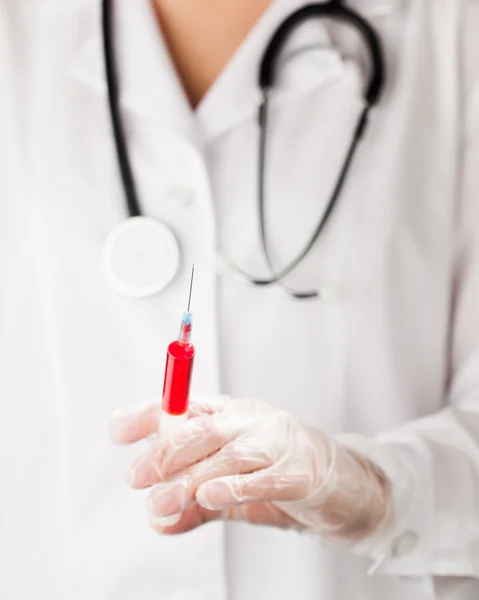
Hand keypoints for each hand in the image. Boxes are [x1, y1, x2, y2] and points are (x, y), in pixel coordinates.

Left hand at [108, 396, 390, 543]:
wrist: (340, 483)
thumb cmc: (276, 475)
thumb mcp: (227, 489)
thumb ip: (192, 503)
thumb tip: (156, 519)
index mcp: (230, 415)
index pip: (184, 406)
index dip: (149, 413)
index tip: (118, 430)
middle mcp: (250, 420)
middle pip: (202, 427)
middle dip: (164, 451)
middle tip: (136, 477)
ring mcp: (276, 441)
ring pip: (228, 452)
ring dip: (191, 476)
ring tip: (162, 499)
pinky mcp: (300, 471)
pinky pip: (265, 477)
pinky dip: (235, 486)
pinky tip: (210, 496)